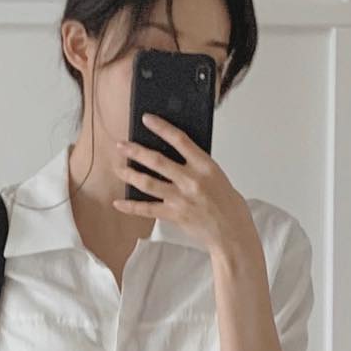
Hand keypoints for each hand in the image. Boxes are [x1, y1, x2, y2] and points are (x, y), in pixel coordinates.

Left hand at [113, 113, 256, 260]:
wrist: (231, 231)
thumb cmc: (226, 203)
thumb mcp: (216, 176)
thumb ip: (196, 165)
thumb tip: (174, 156)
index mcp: (204, 165)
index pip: (180, 140)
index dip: (161, 127)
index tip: (146, 119)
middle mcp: (191, 180)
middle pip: (157, 161)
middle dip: (136, 151)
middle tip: (121, 145)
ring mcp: (181, 198)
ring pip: (148, 183)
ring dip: (130, 174)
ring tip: (118, 168)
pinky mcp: (174, 215)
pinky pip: (148, 209)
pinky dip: (131, 206)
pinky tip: (119, 203)